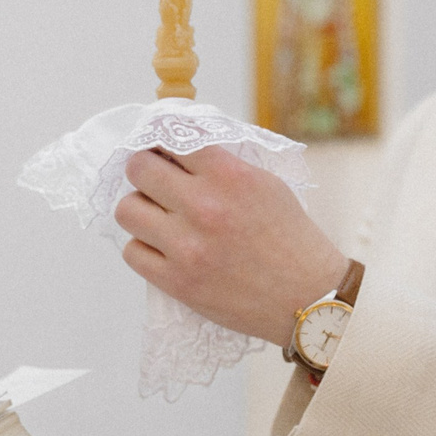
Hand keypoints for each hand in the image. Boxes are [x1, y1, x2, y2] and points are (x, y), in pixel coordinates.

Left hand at [114, 146, 348, 344]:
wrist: (308, 298)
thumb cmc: (290, 239)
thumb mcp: (266, 184)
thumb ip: (223, 165)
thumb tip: (177, 150)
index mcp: (230, 176)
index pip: (170, 137)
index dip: (160, 139)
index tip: (160, 148)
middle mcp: (204, 207)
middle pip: (139, 169)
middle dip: (144, 170)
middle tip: (153, 181)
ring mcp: (187, 247)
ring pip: (127, 210)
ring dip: (139, 210)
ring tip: (157, 217)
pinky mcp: (178, 282)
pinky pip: (133, 253)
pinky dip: (144, 248)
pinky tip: (163, 248)